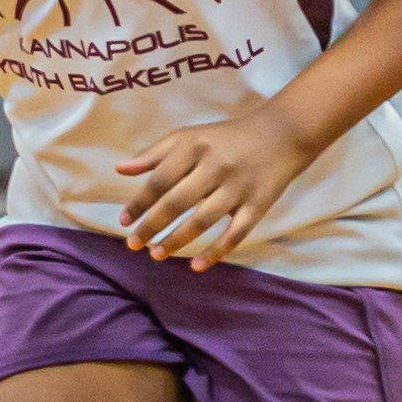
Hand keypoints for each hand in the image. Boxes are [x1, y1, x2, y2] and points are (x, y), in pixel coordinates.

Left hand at [116, 103, 313, 270]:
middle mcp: (216, 166)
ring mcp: (238, 187)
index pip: (160, 179)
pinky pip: (235, 234)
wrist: (281, 134)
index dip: (139, 203)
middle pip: (177, 201)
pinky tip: (196, 267)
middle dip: (151, 225)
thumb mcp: (189, 137)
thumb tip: (120, 170)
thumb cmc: (225, 139)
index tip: (124, 222)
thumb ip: (154, 153)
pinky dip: (216, 252)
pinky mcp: (258, 205)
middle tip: (133, 245)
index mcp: (195, 146)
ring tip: (156, 255)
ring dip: (177, 241)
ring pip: (202, 220)